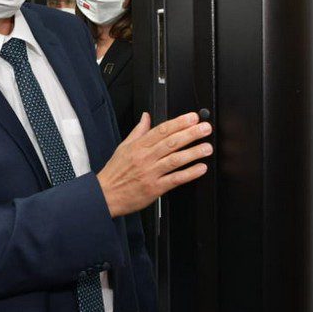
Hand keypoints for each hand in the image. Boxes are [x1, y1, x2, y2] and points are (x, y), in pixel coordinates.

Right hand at [96, 112, 212, 216]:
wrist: (105, 195)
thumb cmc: (114, 172)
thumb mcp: (123, 147)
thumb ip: (138, 131)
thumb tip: (146, 116)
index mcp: (138, 146)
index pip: (162, 130)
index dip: (179, 122)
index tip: (192, 118)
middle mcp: (145, 158)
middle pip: (171, 142)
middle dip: (191, 134)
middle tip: (205, 128)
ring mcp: (151, 173)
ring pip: (175, 159)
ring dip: (193, 152)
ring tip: (207, 147)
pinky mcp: (155, 188)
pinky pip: (175, 179)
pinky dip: (189, 173)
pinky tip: (200, 168)